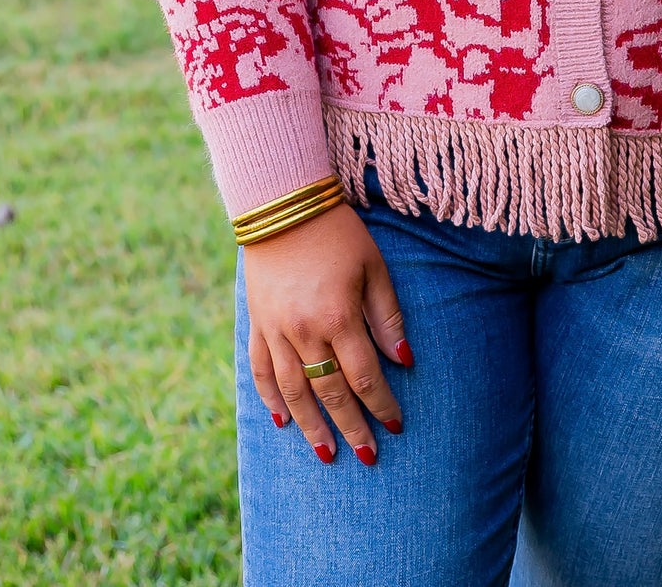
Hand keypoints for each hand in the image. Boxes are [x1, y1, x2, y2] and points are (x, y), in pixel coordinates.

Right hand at [244, 203, 412, 465]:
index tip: (396, 426)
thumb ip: (386, 315)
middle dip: (351, 427)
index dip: (382, 404)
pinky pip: (260, 370)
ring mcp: (276, 330)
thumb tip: (404, 359)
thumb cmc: (338, 232)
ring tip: (325, 452)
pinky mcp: (257, 323)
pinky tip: (282, 420)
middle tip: (367, 456)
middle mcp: (305, 331)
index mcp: (339, 316)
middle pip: (330, 392)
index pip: (365, 376)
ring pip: (293, 391)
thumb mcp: (373, 266)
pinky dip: (270, 398)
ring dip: (310, 425)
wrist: (283, 204)